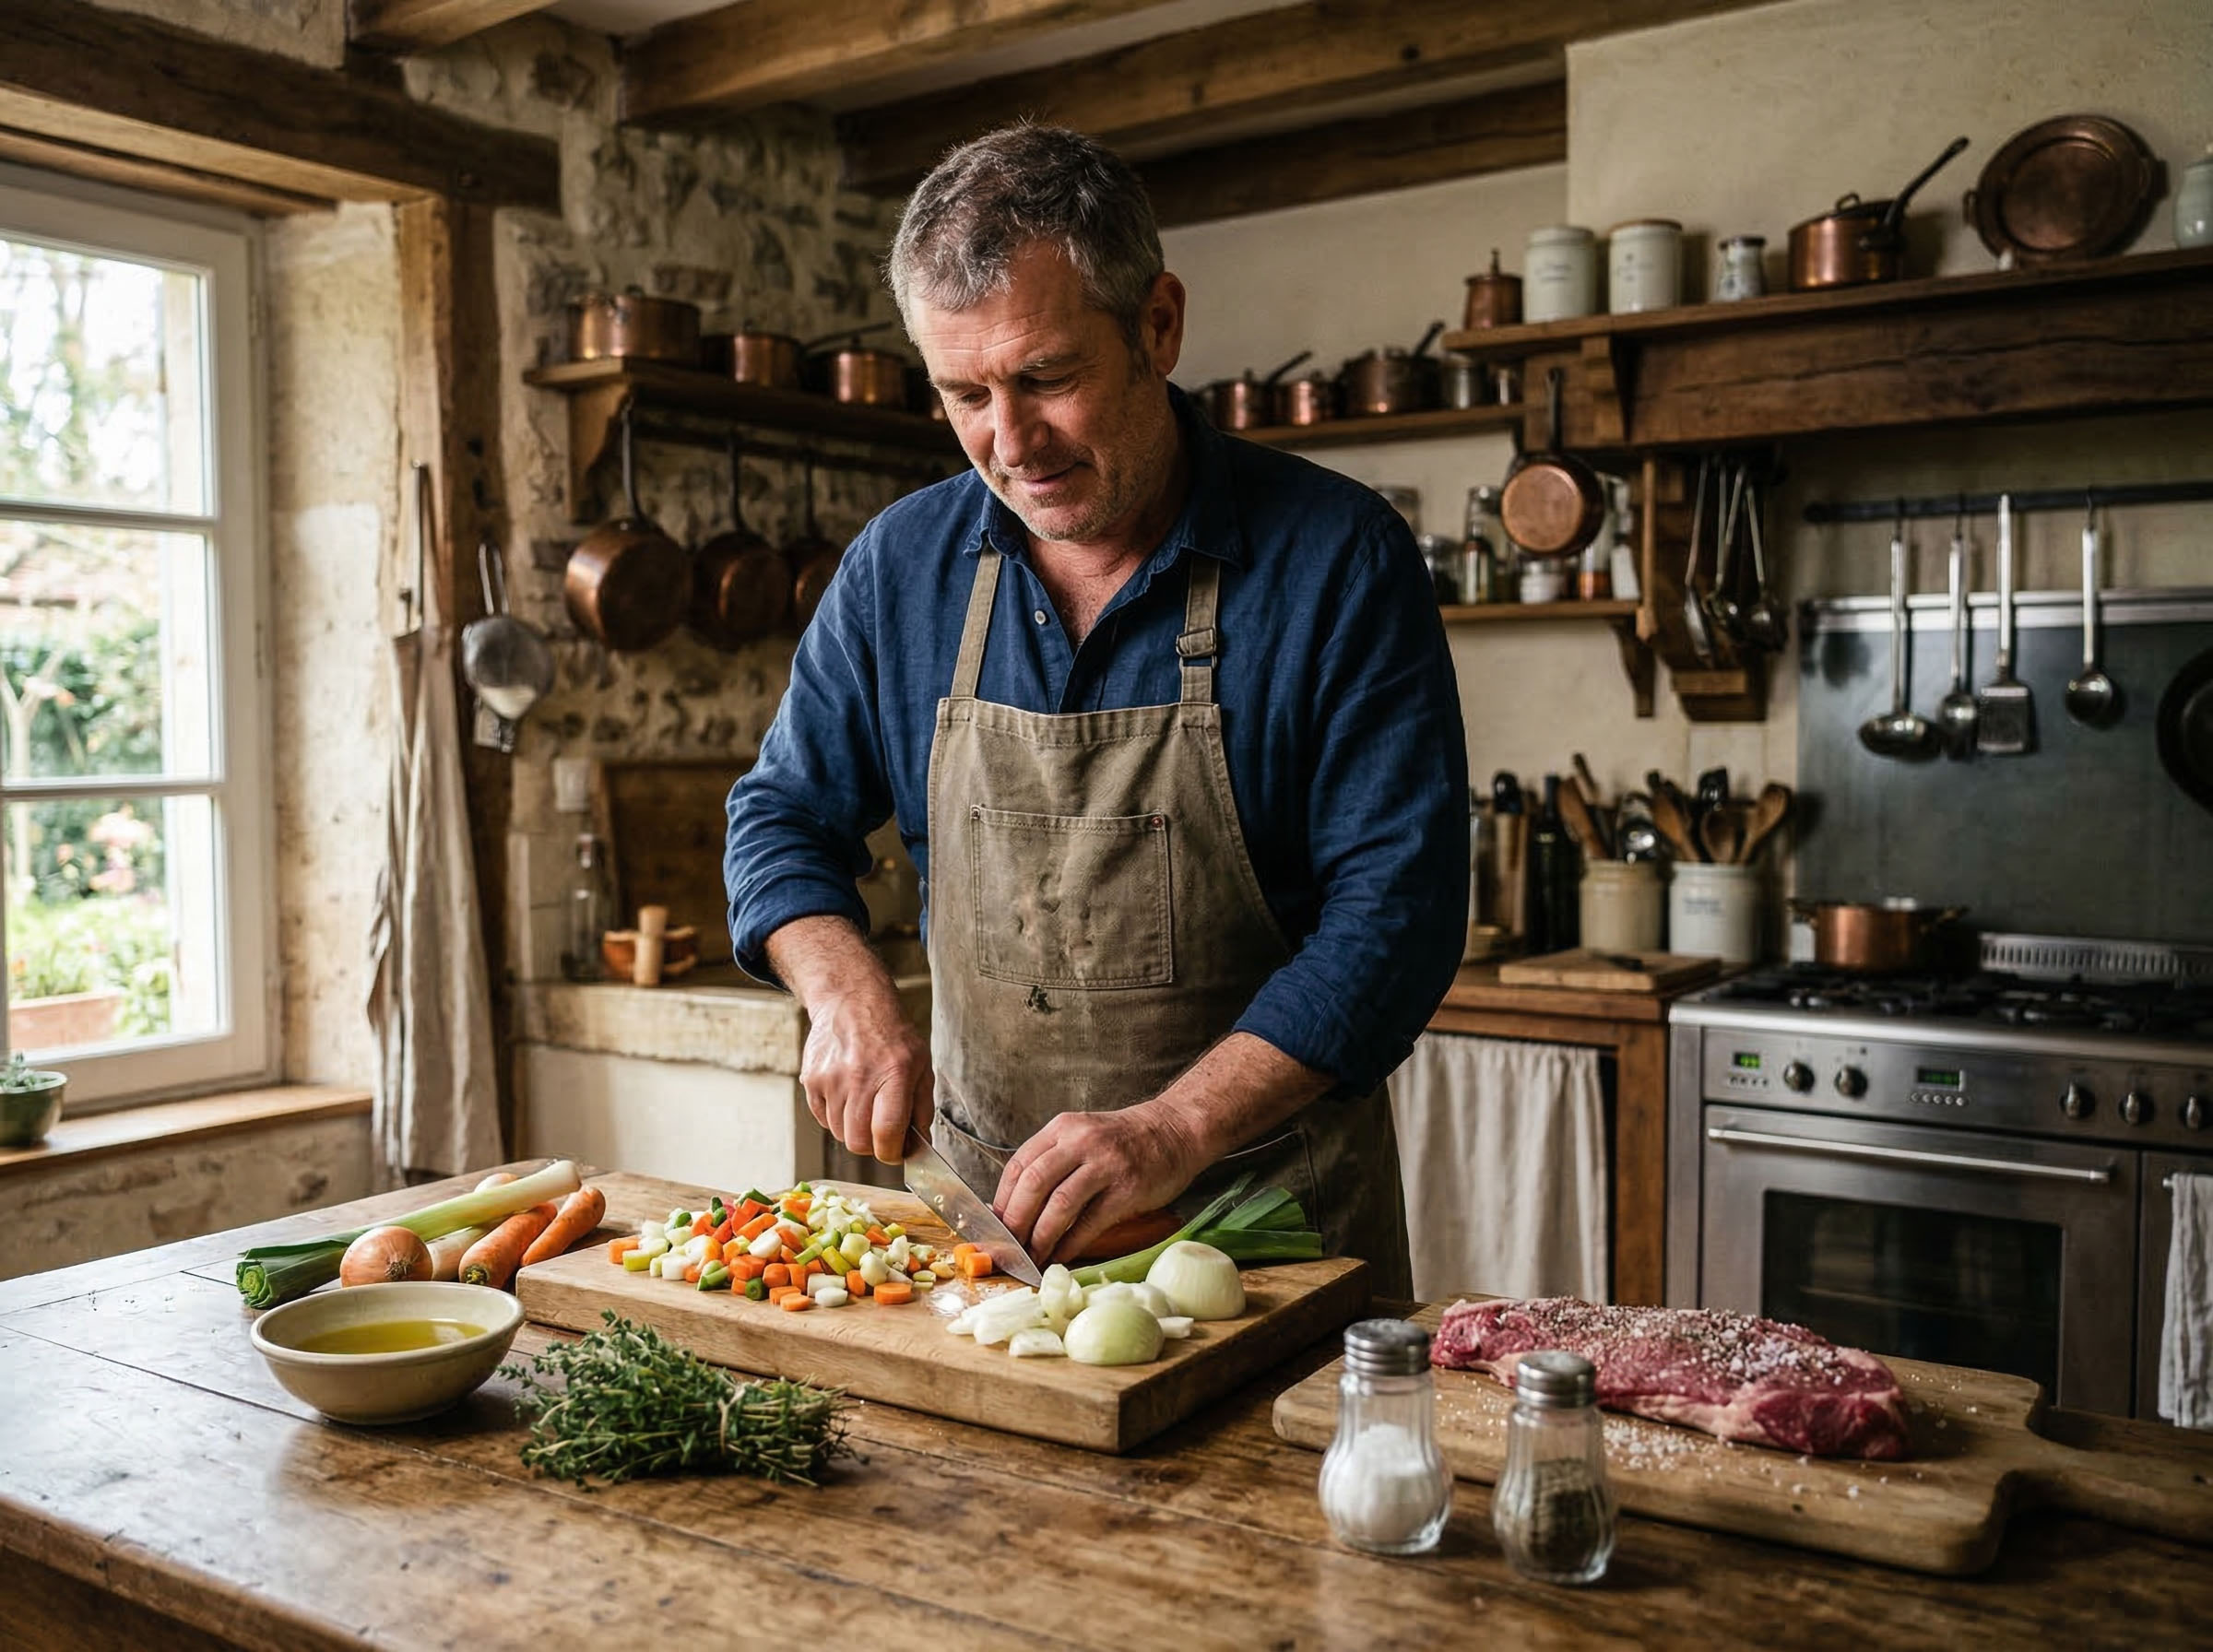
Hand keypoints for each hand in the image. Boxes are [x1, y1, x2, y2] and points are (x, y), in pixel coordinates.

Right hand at [796, 987, 932, 1162]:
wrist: (851, 1002)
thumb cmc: (891, 1036)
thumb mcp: (921, 1065)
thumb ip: (922, 1108)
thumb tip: (917, 1146)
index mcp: (895, 1073)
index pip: (887, 1131)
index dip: (892, 1152)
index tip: (896, 1151)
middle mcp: (860, 1077)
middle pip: (858, 1142)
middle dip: (872, 1146)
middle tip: (881, 1132)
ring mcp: (831, 1079)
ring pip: (840, 1134)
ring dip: (854, 1130)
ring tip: (865, 1104)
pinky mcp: (811, 1080)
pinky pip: (823, 1119)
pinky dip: (836, 1117)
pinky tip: (847, 1095)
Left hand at [993, 1105, 1205, 1263]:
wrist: (1175, 1131)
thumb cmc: (1123, 1142)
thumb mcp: (1082, 1137)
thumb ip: (1052, 1162)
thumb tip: (1014, 1209)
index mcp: (1062, 1128)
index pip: (1018, 1165)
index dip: (1002, 1201)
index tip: (995, 1228)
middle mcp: (1081, 1142)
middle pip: (1033, 1184)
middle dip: (1015, 1223)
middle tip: (1008, 1248)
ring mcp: (1106, 1164)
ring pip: (1059, 1205)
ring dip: (1040, 1238)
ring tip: (1032, 1259)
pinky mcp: (1127, 1189)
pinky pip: (1090, 1222)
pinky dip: (1070, 1244)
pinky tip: (1060, 1257)